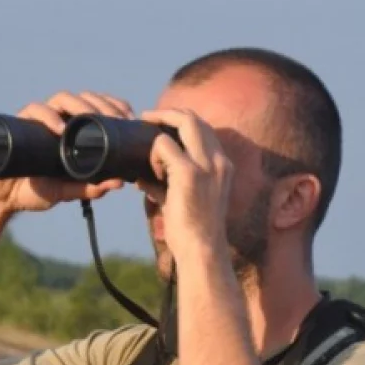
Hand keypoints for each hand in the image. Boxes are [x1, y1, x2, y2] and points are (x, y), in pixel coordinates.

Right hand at [0, 90, 133, 214]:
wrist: (2, 197)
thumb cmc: (35, 189)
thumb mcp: (68, 191)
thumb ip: (91, 187)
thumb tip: (119, 183)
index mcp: (73, 130)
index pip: (98, 107)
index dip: (115, 106)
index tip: (131, 118)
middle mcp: (58, 119)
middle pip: (84, 98)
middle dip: (103, 104)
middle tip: (118, 119)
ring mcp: (39, 119)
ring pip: (63, 98)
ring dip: (81, 105)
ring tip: (93, 119)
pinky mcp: (20, 123)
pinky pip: (35, 111)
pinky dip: (48, 117)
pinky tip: (60, 129)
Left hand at [140, 107, 232, 264]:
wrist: (202, 250)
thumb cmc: (192, 231)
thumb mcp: (184, 200)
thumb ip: (169, 183)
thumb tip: (142, 176)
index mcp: (223, 166)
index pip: (204, 129)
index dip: (181, 122)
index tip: (162, 127)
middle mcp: (218, 161)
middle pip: (195, 118)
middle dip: (169, 113)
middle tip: (147, 117)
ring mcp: (206, 165)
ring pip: (184, 122)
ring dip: (160, 127)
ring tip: (146, 140)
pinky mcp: (189, 173)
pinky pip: (163, 145)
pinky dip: (153, 155)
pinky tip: (150, 175)